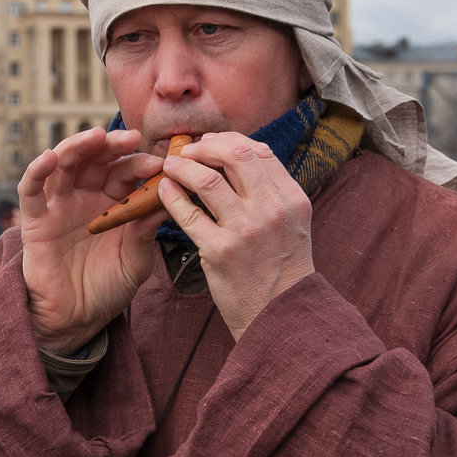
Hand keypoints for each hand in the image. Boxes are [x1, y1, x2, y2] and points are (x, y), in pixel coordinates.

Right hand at [18, 127, 165, 354]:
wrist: (77, 319)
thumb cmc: (109, 288)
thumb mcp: (136, 261)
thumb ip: (146, 232)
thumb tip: (169, 197)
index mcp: (113, 202)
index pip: (125, 172)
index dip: (140, 164)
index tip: (159, 164)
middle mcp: (85, 197)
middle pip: (96, 159)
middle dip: (113, 145)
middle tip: (132, 138)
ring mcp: (59, 205)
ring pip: (64, 164)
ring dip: (78, 146)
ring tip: (96, 137)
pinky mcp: (35, 220)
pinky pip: (30, 189)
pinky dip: (37, 170)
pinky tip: (49, 158)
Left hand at [159, 132, 314, 339]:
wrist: (279, 315)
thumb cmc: (281, 269)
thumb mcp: (292, 225)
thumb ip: (271, 193)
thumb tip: (238, 160)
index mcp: (292, 199)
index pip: (260, 152)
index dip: (229, 141)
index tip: (210, 143)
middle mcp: (272, 209)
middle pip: (235, 156)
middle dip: (205, 146)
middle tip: (186, 151)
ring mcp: (245, 230)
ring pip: (206, 180)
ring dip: (182, 167)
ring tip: (169, 166)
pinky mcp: (219, 251)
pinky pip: (187, 214)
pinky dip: (172, 197)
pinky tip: (164, 192)